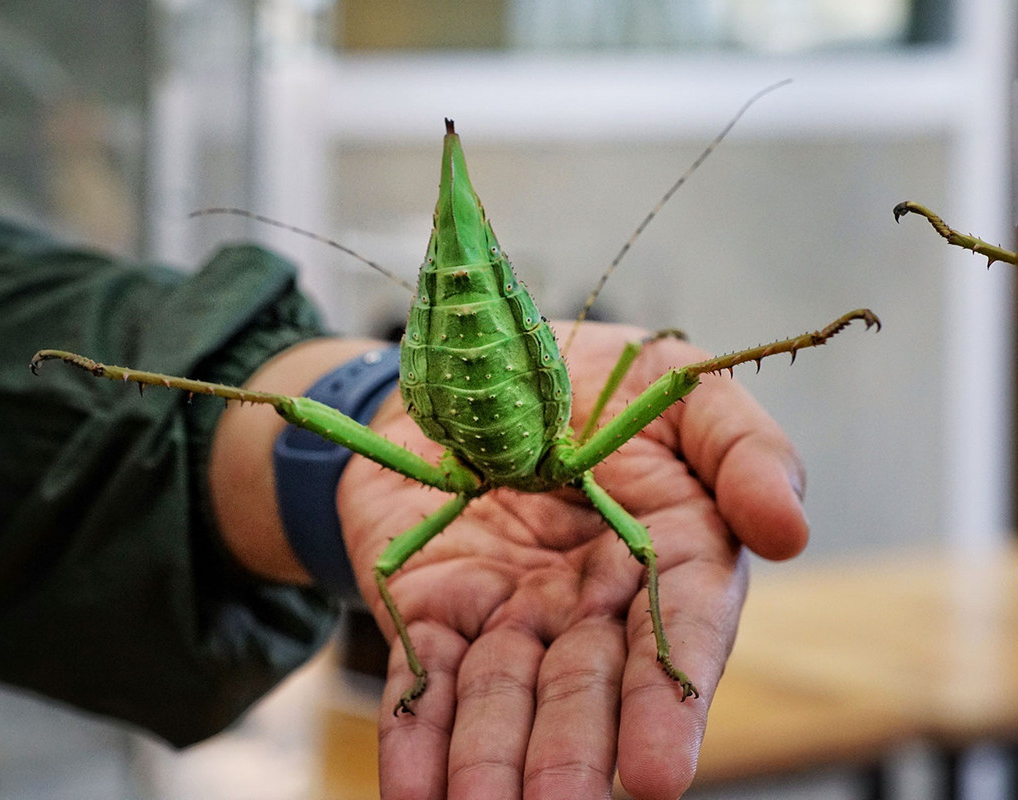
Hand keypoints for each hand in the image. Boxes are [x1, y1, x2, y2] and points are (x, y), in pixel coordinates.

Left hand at [337, 321, 807, 799]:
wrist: (476, 365)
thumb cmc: (599, 383)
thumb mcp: (683, 389)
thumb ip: (744, 450)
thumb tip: (790, 531)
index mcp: (669, 554)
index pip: (678, 636)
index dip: (669, 704)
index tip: (658, 771)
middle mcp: (591, 602)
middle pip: (586, 689)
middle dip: (574, 755)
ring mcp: (510, 613)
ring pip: (503, 699)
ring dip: (491, 763)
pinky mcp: (432, 609)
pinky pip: (423, 678)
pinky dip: (416, 737)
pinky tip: (413, 793)